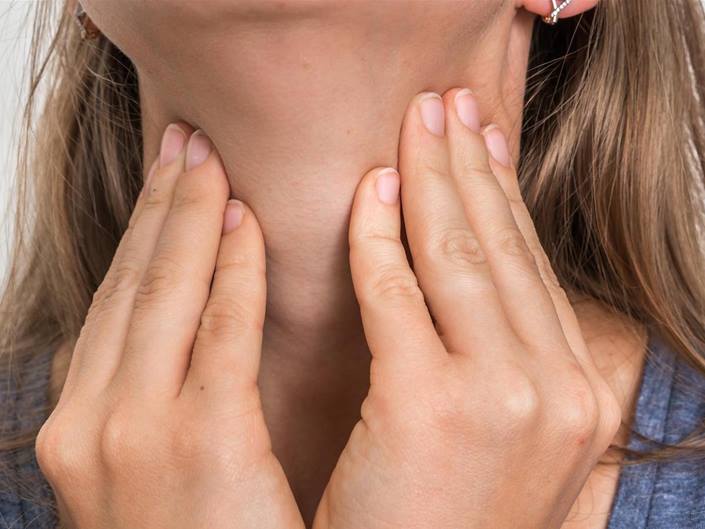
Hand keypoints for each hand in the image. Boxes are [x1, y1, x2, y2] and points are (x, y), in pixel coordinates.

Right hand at [35, 124, 303, 528]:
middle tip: (185, 143)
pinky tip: (247, 223)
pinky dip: (231, 273)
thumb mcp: (157, 466)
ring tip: (210, 159)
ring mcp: (134, 432)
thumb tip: (197, 332)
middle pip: (132, 285)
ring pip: (164, 293)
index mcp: (83, 425)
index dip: (143, 234)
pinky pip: (219, 335)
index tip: (171, 181)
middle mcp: (91, 420)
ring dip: (189, 218)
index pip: (118, 304)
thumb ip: (167, 396)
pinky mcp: (198, 446)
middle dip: (160, 206)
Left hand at [314, 89, 621, 528]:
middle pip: (504, 247)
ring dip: (433, 177)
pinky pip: (395, 290)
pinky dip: (378, 235)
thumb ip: (514, 368)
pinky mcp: (429, 404)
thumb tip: (497, 291)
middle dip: (472, 164)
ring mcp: (503, 396)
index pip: (532, 270)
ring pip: (460, 253)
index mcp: (579, 397)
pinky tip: (371, 193)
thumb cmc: (450, 525)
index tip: (484, 143)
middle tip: (447, 105)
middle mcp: (559, 389)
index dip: (505, 197)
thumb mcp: (510, 443)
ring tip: (416, 124)